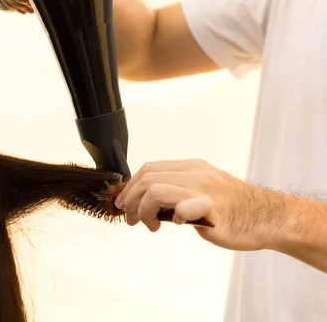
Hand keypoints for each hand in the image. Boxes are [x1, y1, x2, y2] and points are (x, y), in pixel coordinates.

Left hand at [114, 159, 277, 251]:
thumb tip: (146, 204)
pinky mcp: (212, 208)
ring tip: (150, 225)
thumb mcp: (202, 190)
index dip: (130, 187)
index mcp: (192, 167)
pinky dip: (172, 216)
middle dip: (131, 200)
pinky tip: (176, 225)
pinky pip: (182, 207)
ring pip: (155, 190)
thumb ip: (178, 191)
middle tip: (132, 219)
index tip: (123, 204)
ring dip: (143, 210)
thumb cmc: (235, 209)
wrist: (269, 218)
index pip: (148, 169)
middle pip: (146, 179)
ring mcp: (204, 188)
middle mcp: (196, 173)